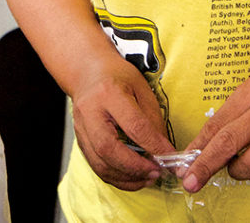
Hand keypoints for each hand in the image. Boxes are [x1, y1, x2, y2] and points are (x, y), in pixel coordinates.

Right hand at [69, 60, 174, 190]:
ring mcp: (81, 127)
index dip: (153, 145)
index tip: (169, 158)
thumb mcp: (141, 88)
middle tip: (156, 173)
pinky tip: (132, 177)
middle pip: (108, 149)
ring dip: (126, 178)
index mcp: (109, 93)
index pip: (133, 125)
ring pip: (99, 163)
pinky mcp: (79, 139)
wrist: (86, 71)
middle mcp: (90, 111)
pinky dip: (116, 177)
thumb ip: (152, 119)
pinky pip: (96, 166)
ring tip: (147, 178)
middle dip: (135, 167)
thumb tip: (163, 150)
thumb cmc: (117, 76)